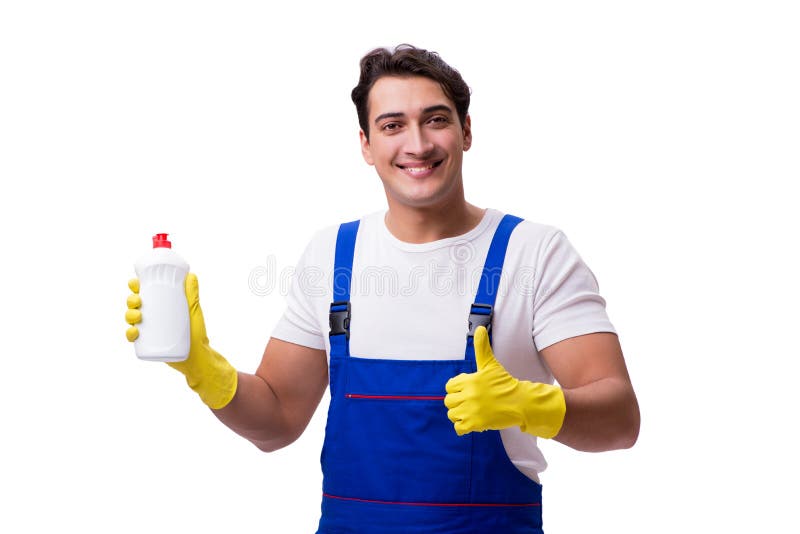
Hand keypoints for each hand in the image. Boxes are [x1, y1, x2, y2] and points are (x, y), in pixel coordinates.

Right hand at [125, 274, 237, 408]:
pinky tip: (134, 332)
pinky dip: (130, 334)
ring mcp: (149, 330)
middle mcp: (153, 316)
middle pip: (135, 304)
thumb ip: (192, 295)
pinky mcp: (148, 344)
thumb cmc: (197, 333)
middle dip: (131, 300)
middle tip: (137, 301)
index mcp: (162, 306)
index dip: (136, 286)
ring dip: (129, 315)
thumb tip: (191, 274)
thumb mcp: (194, 311)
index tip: (135, 283)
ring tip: (137, 316)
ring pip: (131, 319)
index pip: (145, 292)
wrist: (198, 357)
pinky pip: (133, 338)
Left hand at [444, 327, 565, 438]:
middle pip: (449, 401)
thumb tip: (479, 329)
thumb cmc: (504, 383)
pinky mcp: (476, 424)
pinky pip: (458, 428)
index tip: (469, 389)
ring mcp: (472, 411)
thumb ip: (482, 348)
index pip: (449, 386)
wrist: (520, 402)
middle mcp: (469, 395)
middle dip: (458, 402)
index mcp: (470, 380)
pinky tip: (472, 421)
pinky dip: (463, 426)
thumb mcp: (491, 365)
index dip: (458, 388)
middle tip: (471, 402)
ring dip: (460, 414)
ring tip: (472, 411)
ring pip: (452, 414)